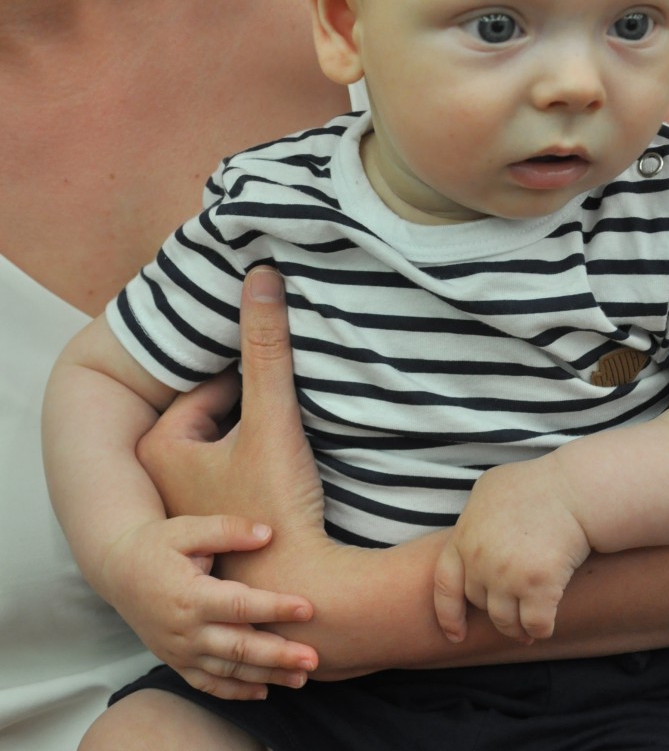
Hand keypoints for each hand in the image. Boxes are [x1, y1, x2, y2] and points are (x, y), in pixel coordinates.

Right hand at [99, 514, 317, 698]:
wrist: (117, 569)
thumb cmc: (157, 544)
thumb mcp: (188, 527)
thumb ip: (228, 529)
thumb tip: (268, 534)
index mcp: (190, 595)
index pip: (241, 605)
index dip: (276, 607)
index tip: (309, 608)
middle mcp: (185, 630)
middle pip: (239, 647)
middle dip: (279, 655)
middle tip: (314, 658)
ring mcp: (179, 651)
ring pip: (229, 671)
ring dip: (267, 676)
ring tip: (302, 677)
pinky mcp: (176, 661)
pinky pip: (208, 684)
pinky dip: (236, 691)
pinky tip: (264, 690)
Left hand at [138, 267, 325, 540]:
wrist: (305, 594)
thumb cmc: (277, 509)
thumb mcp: (273, 418)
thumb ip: (267, 346)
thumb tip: (261, 274)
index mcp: (163, 447)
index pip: (212, 383)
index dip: (254, 376)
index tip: (282, 378)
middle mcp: (167, 477)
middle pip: (221, 411)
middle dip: (256, 401)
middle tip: (291, 401)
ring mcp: (194, 504)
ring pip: (234, 441)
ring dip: (264, 430)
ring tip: (299, 431)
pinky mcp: (223, 524)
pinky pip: (245, 472)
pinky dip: (267, 463)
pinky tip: (297, 470)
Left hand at [433, 459, 590, 644]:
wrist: (572, 489)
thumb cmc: (536, 484)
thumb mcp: (490, 489)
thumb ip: (475, 518)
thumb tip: (470, 537)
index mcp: (465, 535)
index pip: (444, 583)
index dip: (448, 614)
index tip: (456, 634)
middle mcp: (480, 559)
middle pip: (479, 602)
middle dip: (494, 612)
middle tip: (511, 615)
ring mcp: (507, 575)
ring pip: (504, 621)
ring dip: (516, 629)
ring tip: (526, 629)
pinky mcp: (538, 586)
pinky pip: (535, 625)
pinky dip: (540, 630)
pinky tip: (546, 625)